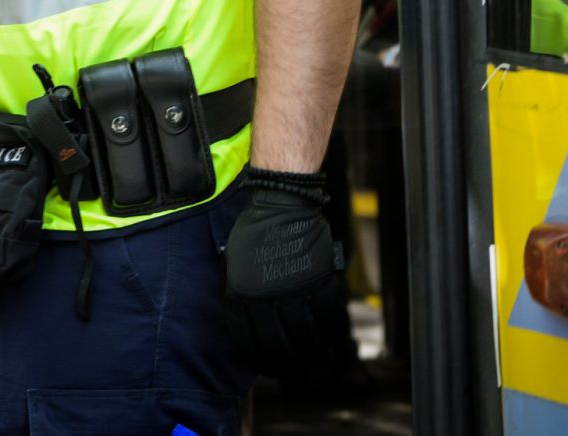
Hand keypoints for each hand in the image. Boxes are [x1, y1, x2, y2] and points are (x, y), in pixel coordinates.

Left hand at [221, 169, 348, 373]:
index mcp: (244, 294)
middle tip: (288, 367)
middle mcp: (269, 297)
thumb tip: (241, 323)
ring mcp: (296, 290)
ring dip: (310, 352)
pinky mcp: (320, 280)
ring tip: (312, 355)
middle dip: (284, 362)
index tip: (266, 364)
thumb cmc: (256, 230)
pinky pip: (330, 317)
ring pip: (306, 337)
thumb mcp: (233, 263)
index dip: (258, 358)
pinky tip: (332, 337)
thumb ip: (236, 293)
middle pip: (278, 345)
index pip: (249, 340)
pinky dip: (333, 332)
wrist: (283, 201)